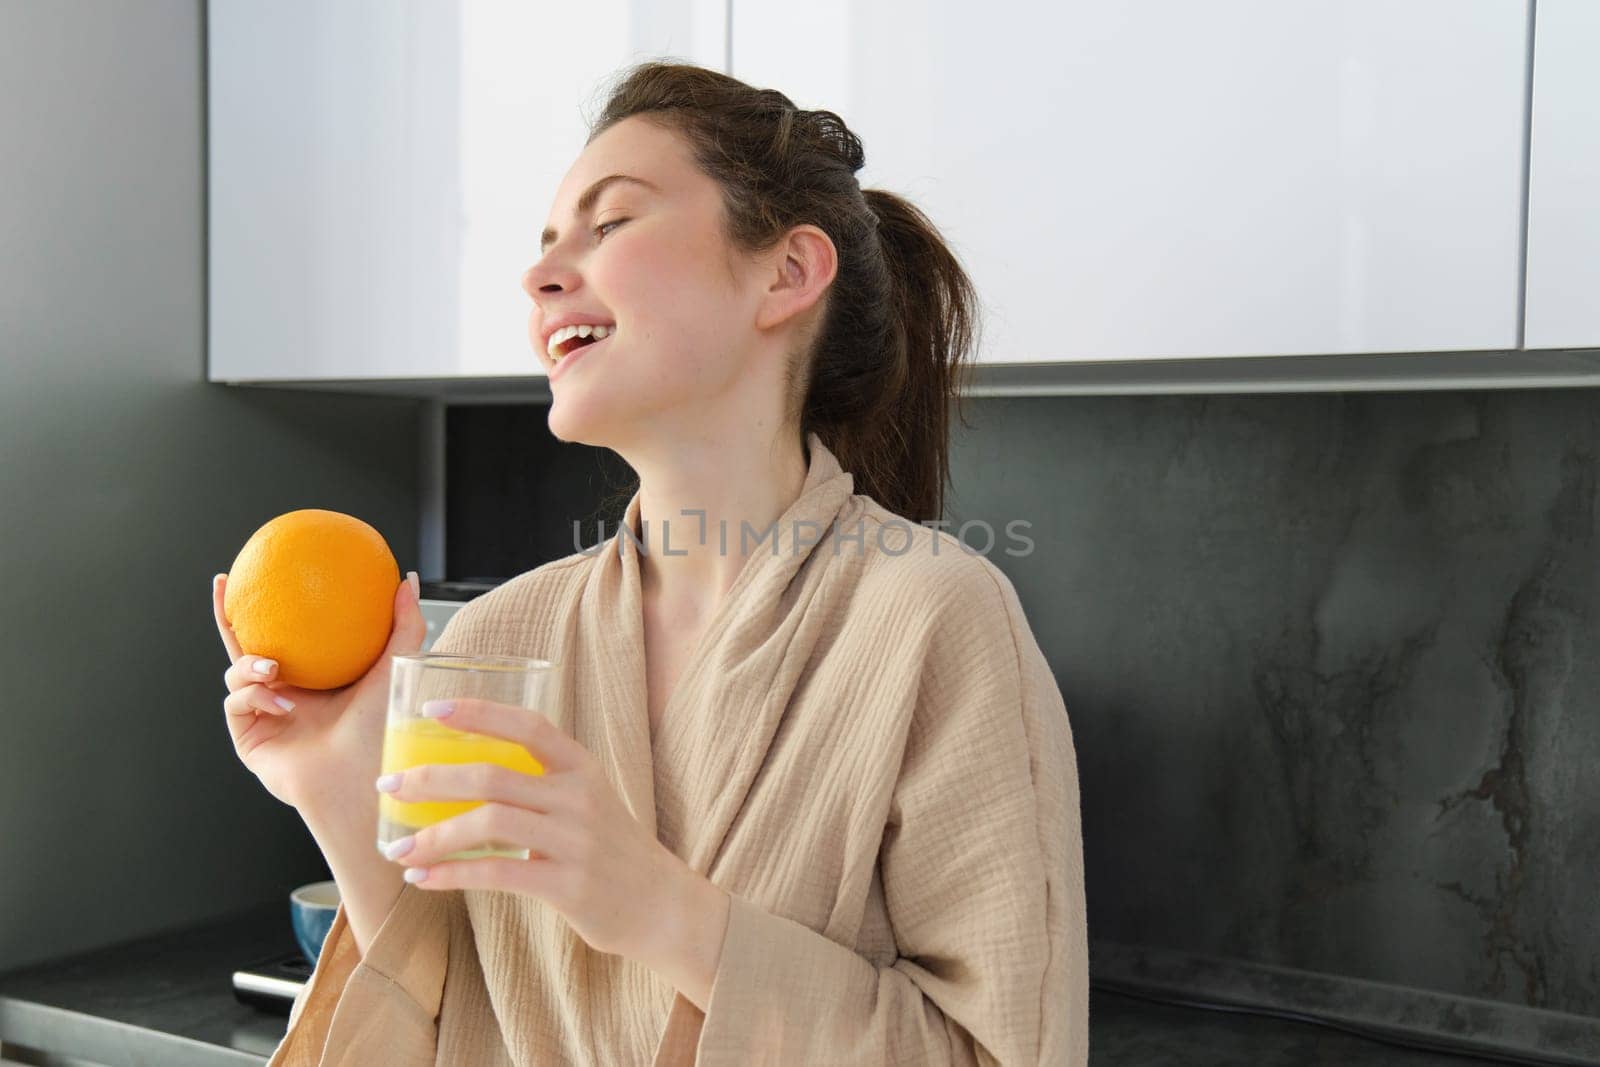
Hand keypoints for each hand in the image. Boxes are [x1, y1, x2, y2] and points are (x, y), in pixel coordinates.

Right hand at [213, 571, 423, 814]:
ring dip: (250, 664)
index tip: (264, 567)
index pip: (290, 635)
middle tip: (221, 583)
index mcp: (320, 678)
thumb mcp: (396, 666)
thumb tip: (408, 578)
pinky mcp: (249, 737)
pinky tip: (282, 702)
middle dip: (227, 616)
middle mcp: (289, 694)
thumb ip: (404, 622)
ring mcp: (266, 715)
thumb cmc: (385, 728)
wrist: (362, 776)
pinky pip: (237, 702)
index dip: (274, 606)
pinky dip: (256, 696)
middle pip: (248, 646)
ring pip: (237, 673)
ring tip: (274, 667)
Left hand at [375, 698, 729, 998]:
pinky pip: (497, 873)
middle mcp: (580, 798)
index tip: (433, 708)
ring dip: (434, 835)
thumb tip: (464, 777)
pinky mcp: (568, 885)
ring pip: (489, 822)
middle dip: (432, 778)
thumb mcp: (587, 803)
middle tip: (390, 783)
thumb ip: (540, 786)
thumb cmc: (612, 852)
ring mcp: (575, 841)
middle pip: (493, 775)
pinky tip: (423, 880)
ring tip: (398, 848)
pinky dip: (452, 874)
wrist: (661, 905)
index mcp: (583, 768)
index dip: (479, 712)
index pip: (528, 725)